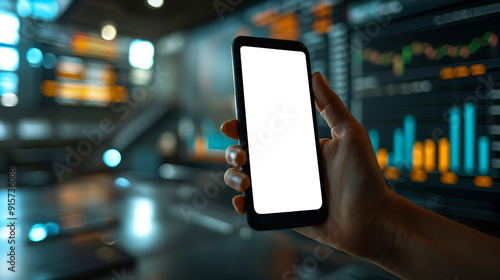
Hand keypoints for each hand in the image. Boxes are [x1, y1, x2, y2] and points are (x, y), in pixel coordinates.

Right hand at [221, 72, 392, 257]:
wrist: (373, 220)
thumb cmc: (366, 178)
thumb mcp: (350, 134)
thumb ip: (331, 106)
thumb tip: (315, 76)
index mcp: (299, 146)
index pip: (264, 131)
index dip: (243, 126)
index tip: (233, 123)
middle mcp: (287, 166)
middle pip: (247, 154)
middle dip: (234, 150)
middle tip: (242, 153)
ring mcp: (282, 190)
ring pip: (244, 178)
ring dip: (234, 176)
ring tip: (245, 180)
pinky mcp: (283, 212)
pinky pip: (254, 207)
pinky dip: (241, 203)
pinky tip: (242, 199)